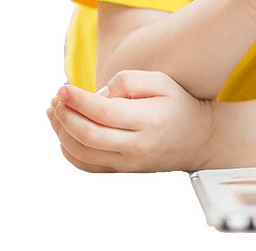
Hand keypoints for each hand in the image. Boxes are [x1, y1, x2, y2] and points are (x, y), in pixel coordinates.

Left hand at [46, 70, 215, 172]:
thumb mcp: (161, 82)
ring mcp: (129, 164)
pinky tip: (65, 131)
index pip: (104, 112)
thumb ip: (128, 82)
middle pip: (88, 136)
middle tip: (57, 99)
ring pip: (82, 153)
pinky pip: (86, 166)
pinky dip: (69, 149)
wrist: (199, 139)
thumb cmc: (178, 104)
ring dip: (62, 132)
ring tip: (56, 111)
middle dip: (65, 116)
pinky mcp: (122, 172)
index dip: (78, 100)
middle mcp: (138, 147)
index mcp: (150, 121)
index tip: (64, 89)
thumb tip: (98, 96)